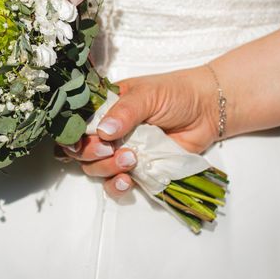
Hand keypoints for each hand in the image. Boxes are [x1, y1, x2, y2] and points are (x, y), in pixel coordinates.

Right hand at [59, 65, 220, 198]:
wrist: (207, 110)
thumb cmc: (175, 93)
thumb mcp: (147, 94)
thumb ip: (125, 112)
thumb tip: (104, 132)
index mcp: (104, 107)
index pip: (76, 123)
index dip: (73, 134)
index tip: (79, 140)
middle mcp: (108, 131)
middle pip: (81, 150)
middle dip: (90, 153)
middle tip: (109, 149)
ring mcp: (121, 151)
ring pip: (96, 169)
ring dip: (106, 169)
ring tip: (130, 159)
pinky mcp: (137, 169)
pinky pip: (116, 183)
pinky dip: (117, 185)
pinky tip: (127, 181)